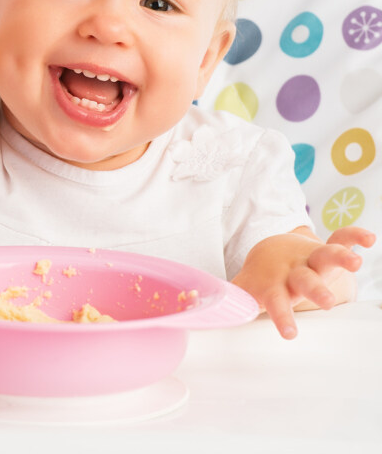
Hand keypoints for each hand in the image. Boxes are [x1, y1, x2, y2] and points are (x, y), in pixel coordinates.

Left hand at [232, 225, 375, 338]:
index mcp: (277, 284)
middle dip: (316, 290)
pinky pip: (341, 239)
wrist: (271, 250)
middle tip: (325, 301)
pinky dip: (354, 236)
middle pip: (306, 280)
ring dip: (339, 258)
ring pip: (326, 256)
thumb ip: (232, 303)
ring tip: (355, 263)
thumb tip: (205, 319)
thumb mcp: (248, 290)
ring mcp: (311, 258)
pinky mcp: (325, 248)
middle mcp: (296, 271)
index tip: (289, 334)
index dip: (282, 317)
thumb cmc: (264, 279)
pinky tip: (369, 239)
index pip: (278, 302)